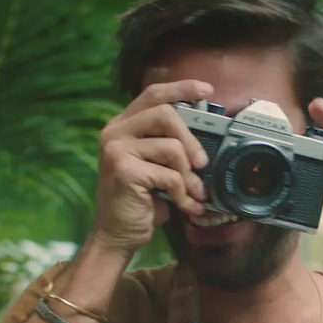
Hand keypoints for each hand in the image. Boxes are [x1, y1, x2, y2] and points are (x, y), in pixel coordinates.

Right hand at [89, 80, 215, 255]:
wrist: (118, 234)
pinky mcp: (124, 171)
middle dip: (191, 139)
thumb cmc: (142, 201)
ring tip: (192, 193)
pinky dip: (183, 194)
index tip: (206, 90)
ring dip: (189, 175)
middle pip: (165, 114)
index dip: (181, 88)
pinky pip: (169, 175)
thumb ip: (172, 147)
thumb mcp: (157, 167)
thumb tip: (207, 139)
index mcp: (123, 126)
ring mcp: (116, 150)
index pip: (153, 94)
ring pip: (171, 147)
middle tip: (202, 163)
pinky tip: (183, 206)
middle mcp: (115, 132)